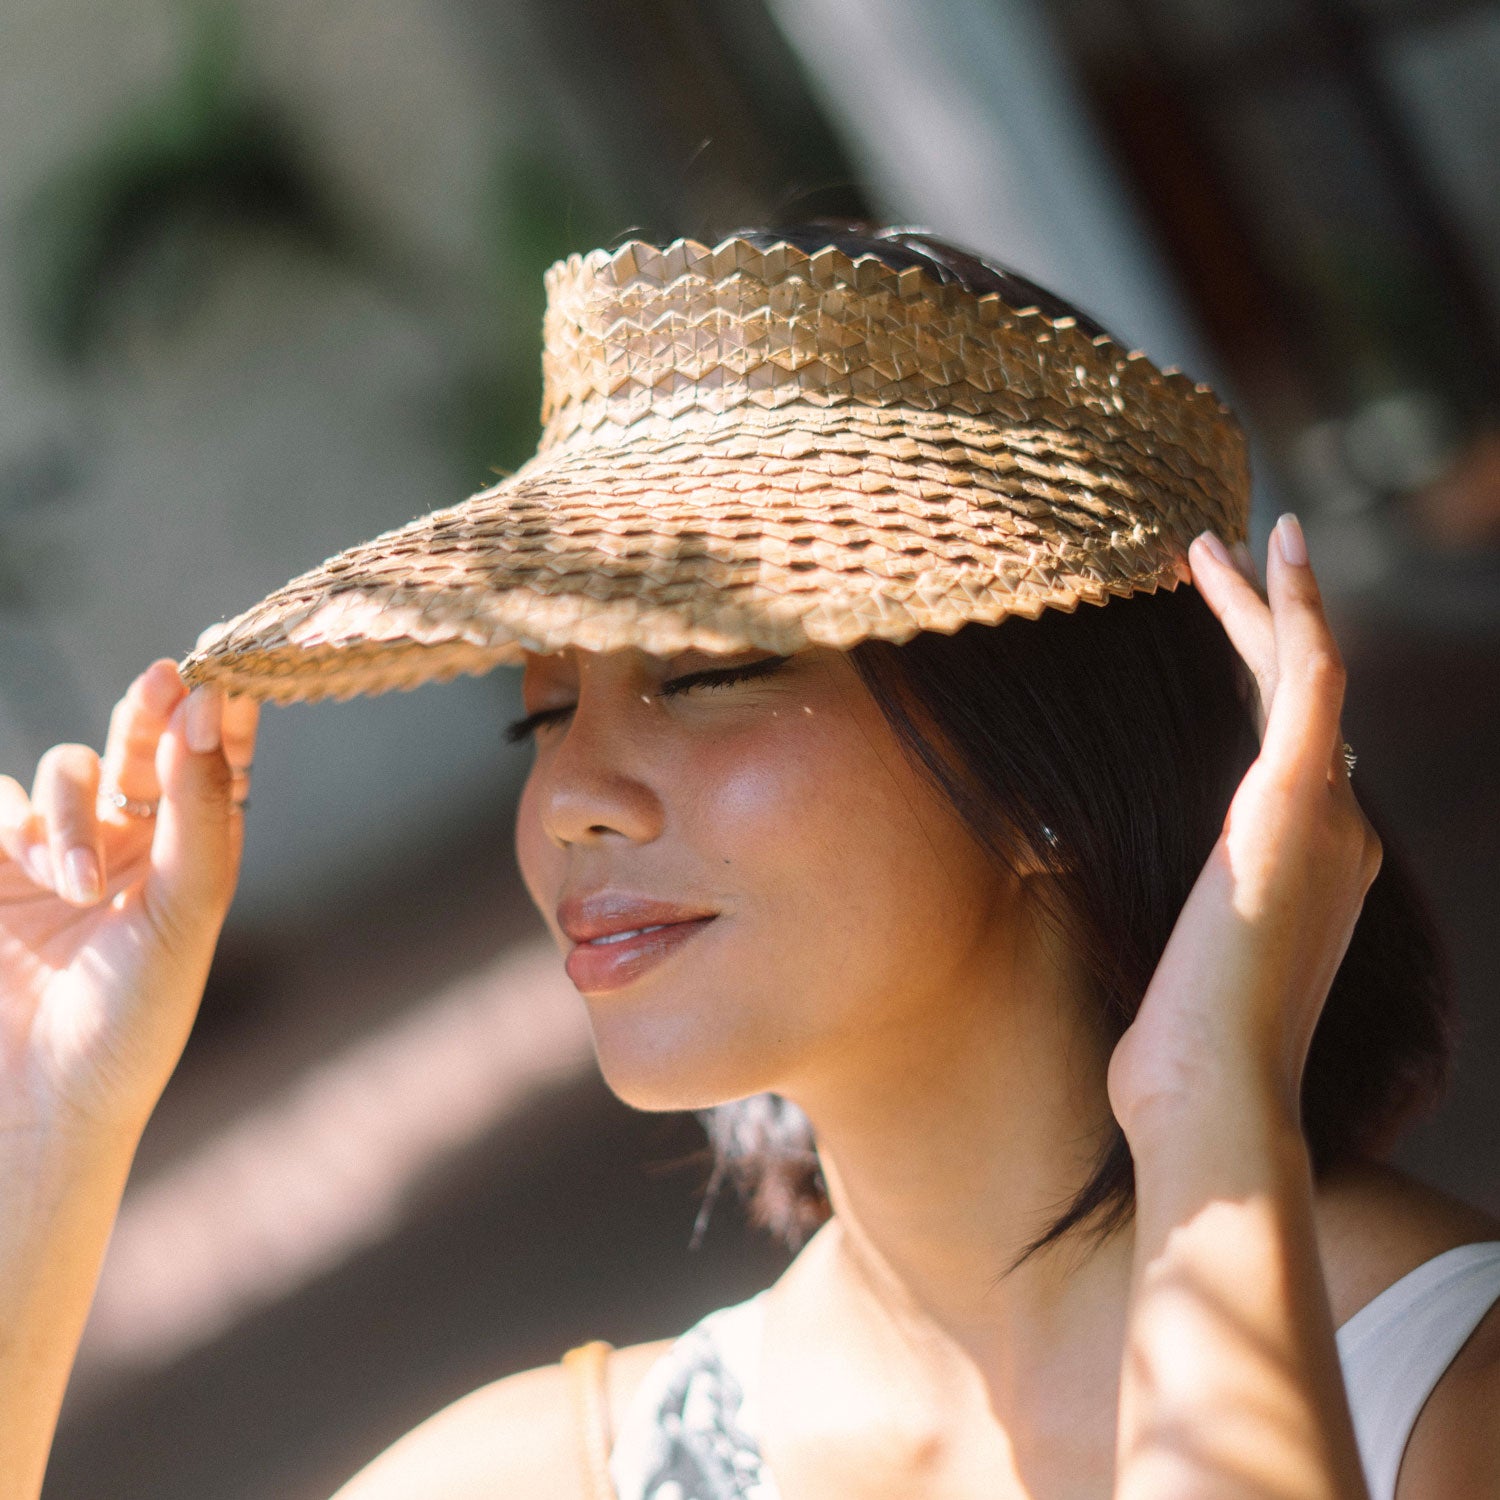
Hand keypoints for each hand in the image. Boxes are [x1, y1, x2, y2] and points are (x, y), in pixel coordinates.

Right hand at [0, 659, 258, 1149]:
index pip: (214, 767)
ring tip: (77, 888)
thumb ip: (196, 808)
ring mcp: (57, 857)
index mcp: (193, 861)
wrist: (30, 1107)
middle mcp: (131, 850)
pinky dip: (7, 822)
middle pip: (142, 748)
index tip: (231, 670)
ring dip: (70, 813)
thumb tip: (209, 710)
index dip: (223, 716)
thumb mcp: (183, 911)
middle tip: (163, 681)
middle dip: (150, 713)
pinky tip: (23, 866)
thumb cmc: (130, 1023)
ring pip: (64, 772)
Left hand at [1107, 515, 1383, 1137]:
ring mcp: (1328, 814)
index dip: (1253, 682)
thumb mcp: (1176, 969)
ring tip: (1206, 542)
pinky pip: (1314, 676)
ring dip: (1263, 599)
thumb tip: (1085, 889)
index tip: (1210, 630)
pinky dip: (1300, 606)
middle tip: (1203, 557)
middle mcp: (1336, 832)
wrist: (1212, 1095)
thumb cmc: (1178, 1057)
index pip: (1287, 747)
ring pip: (1306, 671)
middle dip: (1254, 622)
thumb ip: (1171, 918)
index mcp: (1309, 869)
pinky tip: (1274, 548)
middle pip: (1297, 698)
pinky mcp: (1301, 799)